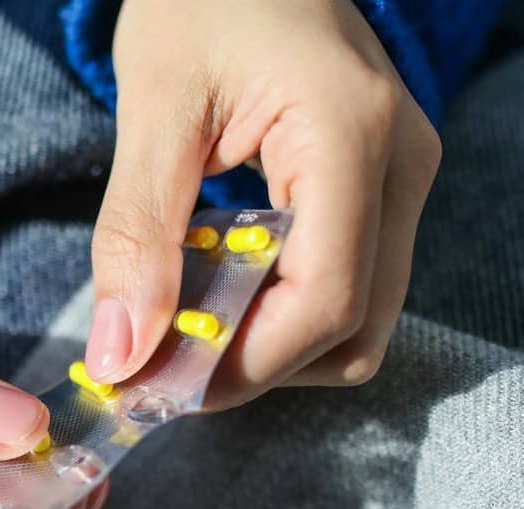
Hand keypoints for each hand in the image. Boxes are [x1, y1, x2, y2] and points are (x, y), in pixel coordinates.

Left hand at [85, 0, 441, 407]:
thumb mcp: (152, 109)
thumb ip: (137, 235)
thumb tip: (121, 355)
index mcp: (353, 134)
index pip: (326, 301)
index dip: (241, 366)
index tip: (156, 385)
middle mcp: (402, 165)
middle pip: (352, 329)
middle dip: (251, 366)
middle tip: (156, 364)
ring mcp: (400, 178)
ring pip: (356, 319)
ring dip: (265, 344)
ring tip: (178, 318)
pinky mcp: (378, 186)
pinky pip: (344, 282)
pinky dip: (275, 307)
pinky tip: (211, 280)